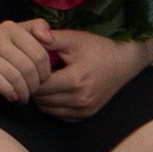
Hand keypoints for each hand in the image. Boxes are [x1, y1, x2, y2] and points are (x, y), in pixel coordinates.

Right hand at [0, 19, 55, 104]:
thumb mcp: (14, 37)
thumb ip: (35, 30)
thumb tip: (50, 38)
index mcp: (11, 28)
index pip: (40, 52)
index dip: (45, 71)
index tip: (43, 81)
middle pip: (28, 65)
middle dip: (34, 84)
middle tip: (33, 92)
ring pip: (14, 75)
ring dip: (22, 91)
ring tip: (23, 98)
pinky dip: (9, 91)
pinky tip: (12, 97)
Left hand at [29, 27, 143, 119]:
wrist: (125, 61)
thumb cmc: (99, 47)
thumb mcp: (74, 38)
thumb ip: (49, 38)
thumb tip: (27, 36)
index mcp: (75, 80)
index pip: (39, 86)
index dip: (31, 76)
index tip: (31, 66)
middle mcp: (80, 99)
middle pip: (41, 99)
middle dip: (35, 86)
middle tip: (37, 73)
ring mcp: (84, 110)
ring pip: (47, 109)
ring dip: (43, 97)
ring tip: (48, 81)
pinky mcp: (86, 115)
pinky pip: (59, 115)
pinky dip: (53, 105)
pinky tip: (58, 91)